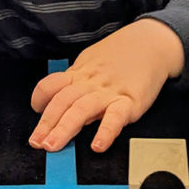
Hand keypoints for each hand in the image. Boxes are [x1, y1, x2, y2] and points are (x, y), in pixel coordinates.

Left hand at [28, 20, 183, 152]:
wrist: (153, 43)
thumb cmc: (122, 55)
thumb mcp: (93, 61)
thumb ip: (78, 82)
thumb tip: (64, 105)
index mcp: (80, 73)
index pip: (52, 84)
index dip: (40, 98)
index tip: (35, 111)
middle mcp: (90, 83)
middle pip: (62, 101)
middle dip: (46, 123)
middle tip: (36, 142)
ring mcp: (109, 92)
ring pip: (81, 110)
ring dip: (64, 129)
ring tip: (52, 146)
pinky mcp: (130, 101)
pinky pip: (115, 117)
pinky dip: (105, 132)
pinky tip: (97, 145)